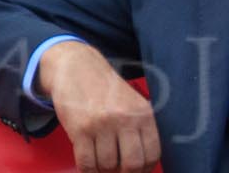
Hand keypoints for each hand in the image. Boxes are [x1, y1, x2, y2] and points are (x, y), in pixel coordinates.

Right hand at [39, 40, 159, 172]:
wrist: (76, 66)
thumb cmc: (105, 89)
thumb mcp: (133, 101)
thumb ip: (141, 128)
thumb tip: (144, 163)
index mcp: (143, 112)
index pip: (152, 154)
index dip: (145, 169)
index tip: (136, 170)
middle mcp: (124, 118)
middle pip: (132, 165)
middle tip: (117, 169)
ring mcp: (102, 124)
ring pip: (107, 166)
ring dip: (103, 168)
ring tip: (100, 157)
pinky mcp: (80, 129)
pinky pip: (86, 164)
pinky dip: (87, 169)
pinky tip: (88, 161)